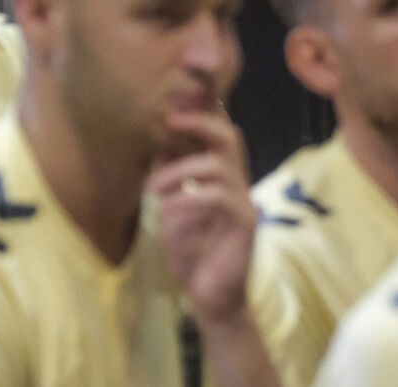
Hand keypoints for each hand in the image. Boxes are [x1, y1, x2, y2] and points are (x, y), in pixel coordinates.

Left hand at [151, 108, 255, 323]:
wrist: (210, 297)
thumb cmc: (191, 253)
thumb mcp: (172, 209)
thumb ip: (171, 178)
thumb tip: (158, 143)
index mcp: (222, 176)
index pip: (221, 132)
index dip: (205, 110)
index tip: (172, 100)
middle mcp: (238, 183)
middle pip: (230, 136)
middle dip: (199, 121)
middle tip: (168, 121)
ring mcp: (244, 202)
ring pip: (219, 164)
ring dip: (179, 171)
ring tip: (152, 188)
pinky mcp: (245, 224)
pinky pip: (219, 197)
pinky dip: (188, 197)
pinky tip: (169, 210)